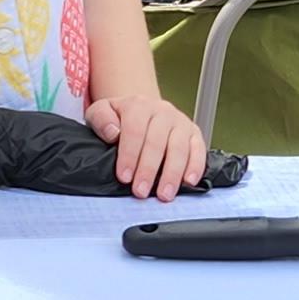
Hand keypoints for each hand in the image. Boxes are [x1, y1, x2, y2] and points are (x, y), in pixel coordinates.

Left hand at [84, 92, 207, 199]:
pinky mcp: (194, 133)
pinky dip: (196, 166)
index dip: (129, 156)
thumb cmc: (118, 117)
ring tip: (164, 194)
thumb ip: (101, 119)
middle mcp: (162, 111)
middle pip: (157, 142)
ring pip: (179, 148)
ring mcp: (180, 121)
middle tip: (141, 191)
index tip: (124, 177)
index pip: (134, 131)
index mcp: (138, 105)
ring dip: (172, 173)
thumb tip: (113, 133)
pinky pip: (198, 149)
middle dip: (148, 170)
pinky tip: (188, 181)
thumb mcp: (99, 112)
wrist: (140, 110)